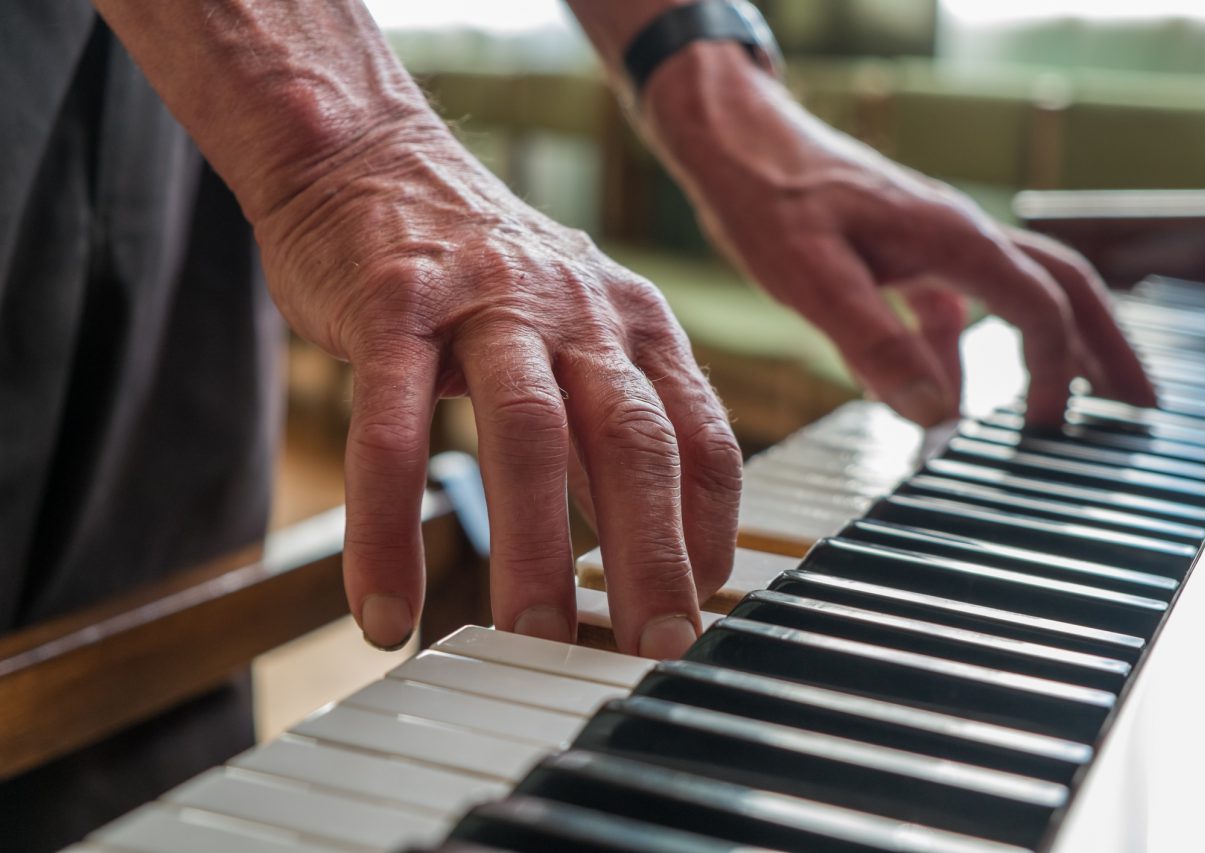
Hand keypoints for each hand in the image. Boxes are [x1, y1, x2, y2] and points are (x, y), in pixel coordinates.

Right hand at [256, 123, 739, 655]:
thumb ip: (614, 422)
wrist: (371, 158)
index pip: (702, 433)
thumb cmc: (483, 271)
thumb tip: (652, 539)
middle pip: (635, 440)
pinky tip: (386, 609)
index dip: (712, 526)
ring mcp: (485, 303)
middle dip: (652, 554)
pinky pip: (391, 429)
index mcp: (634, 320)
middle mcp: (576, 308)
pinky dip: (388, 529)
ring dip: (535, 547)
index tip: (702, 602)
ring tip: (532, 639)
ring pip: (528, 432)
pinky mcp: (393, 306)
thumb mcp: (579, 329)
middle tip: (654, 647)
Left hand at [641, 44, 1155, 424]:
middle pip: (1066, 286)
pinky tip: (947, 391)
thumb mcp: (813, 280)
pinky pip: (958, 301)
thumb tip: (937, 414)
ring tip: (1069, 403)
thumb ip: (875, 346)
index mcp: (954, 239)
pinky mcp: (904, 249)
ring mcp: (935, 239)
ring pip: (1019, 290)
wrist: (737, 145)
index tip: (1046, 429)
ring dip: (1050, 345)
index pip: (1042, 306)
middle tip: (1139, 404)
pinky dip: (967, 348)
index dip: (1056, 370)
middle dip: (1106, 346)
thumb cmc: (770, 201)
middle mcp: (959, 234)